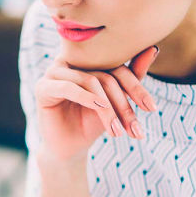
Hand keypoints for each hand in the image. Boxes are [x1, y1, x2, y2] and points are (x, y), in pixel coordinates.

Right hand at [34, 45, 159, 162]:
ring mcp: (54, 72)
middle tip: (134, 128)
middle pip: (106, 75)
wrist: (70, 148)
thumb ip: (132, 76)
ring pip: (91, 82)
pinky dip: (87, 98)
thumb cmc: (93, 122)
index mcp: (88, 59)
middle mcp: (70, 61)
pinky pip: (68, 87)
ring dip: (108, 109)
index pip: (118, 67)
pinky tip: (100, 109)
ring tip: (117, 130)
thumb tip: (152, 49)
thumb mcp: (116, 101)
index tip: (152, 109)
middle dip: (123, 104)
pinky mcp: (43, 87)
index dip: (136, 87)